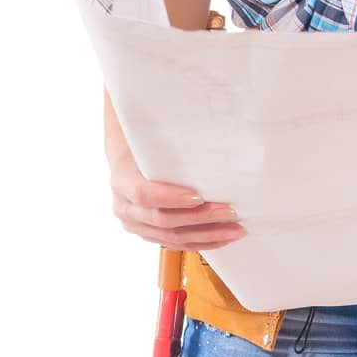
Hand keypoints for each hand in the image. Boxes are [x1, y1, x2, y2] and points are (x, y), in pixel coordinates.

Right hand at [108, 142, 247, 249]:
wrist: (128, 152)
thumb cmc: (144, 139)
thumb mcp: (148, 130)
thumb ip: (169, 128)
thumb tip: (204, 112)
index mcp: (122, 177)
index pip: (143, 194)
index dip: (171, 197)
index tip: (199, 195)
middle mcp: (124, 206)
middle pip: (163, 219)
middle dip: (200, 218)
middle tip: (230, 211)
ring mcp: (135, 224)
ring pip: (171, 237)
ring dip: (206, 234)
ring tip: (235, 228)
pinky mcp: (148, 233)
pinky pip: (176, 244)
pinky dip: (201, 242)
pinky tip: (224, 237)